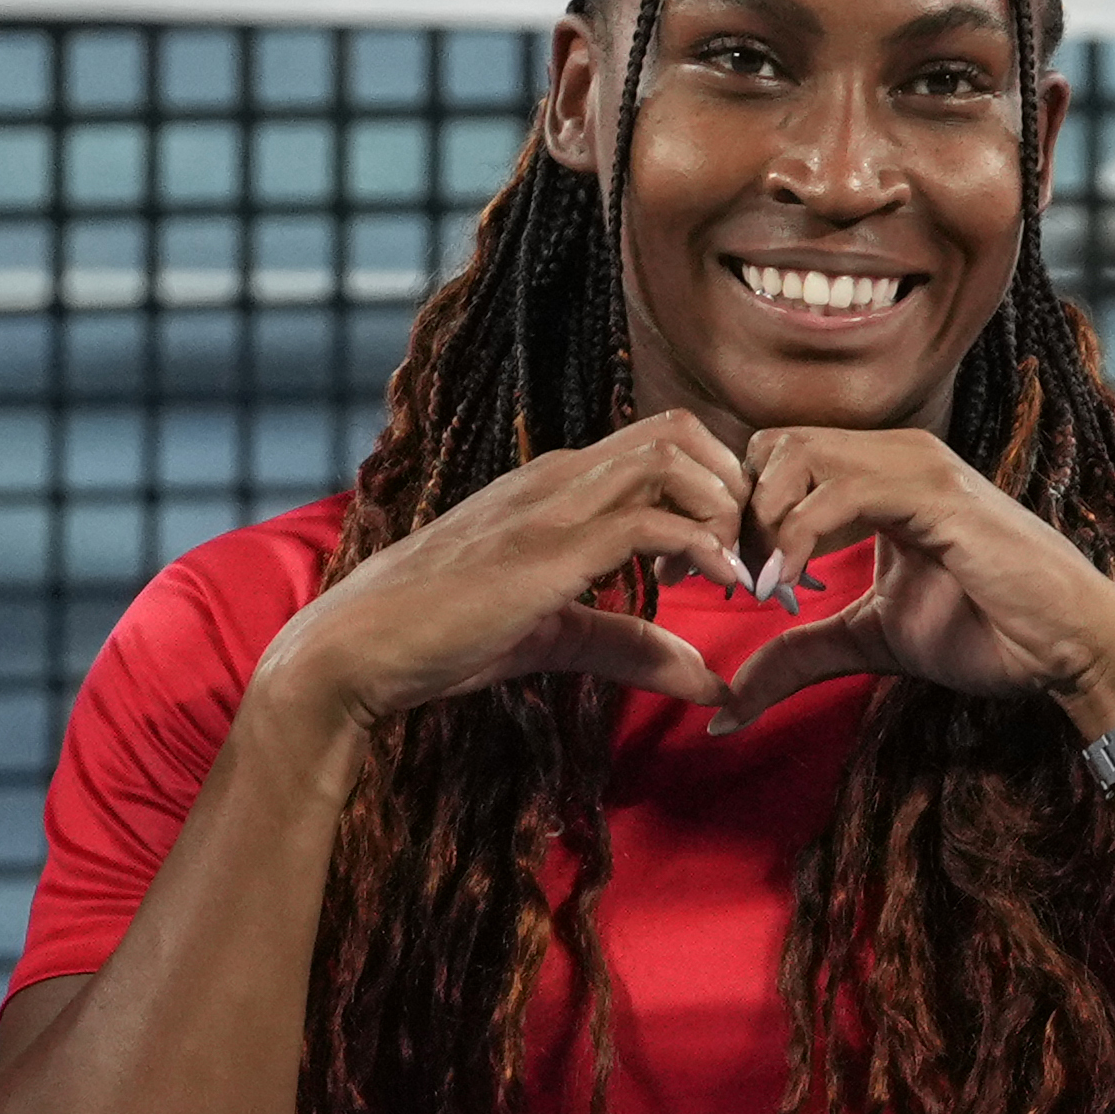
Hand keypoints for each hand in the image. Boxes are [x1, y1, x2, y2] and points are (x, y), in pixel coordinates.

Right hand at [259, 410, 748, 730]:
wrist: (359, 648)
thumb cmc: (440, 636)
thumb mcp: (553, 636)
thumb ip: (631, 645)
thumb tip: (709, 682)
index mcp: (555, 486)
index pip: (663, 444)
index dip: (717, 488)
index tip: (735, 556)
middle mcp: (557, 477)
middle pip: (682, 431)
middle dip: (739, 488)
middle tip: (755, 557)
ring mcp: (551, 505)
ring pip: (674, 457)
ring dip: (728, 510)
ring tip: (739, 572)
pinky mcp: (548, 550)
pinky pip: (654, 522)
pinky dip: (706, 549)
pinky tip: (717, 590)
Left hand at [712, 428, 1114, 736]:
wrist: (1074, 648)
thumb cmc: (989, 632)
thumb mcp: (867, 641)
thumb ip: (794, 656)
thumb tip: (722, 711)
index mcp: (876, 475)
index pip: (772, 458)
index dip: (728, 510)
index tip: (698, 572)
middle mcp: (895, 455)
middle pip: (771, 445)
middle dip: (730, 510)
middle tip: (715, 577)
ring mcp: (918, 468)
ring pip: (797, 455)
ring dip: (758, 521)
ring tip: (755, 587)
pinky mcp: (938, 496)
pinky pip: (841, 491)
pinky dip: (797, 537)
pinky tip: (785, 587)